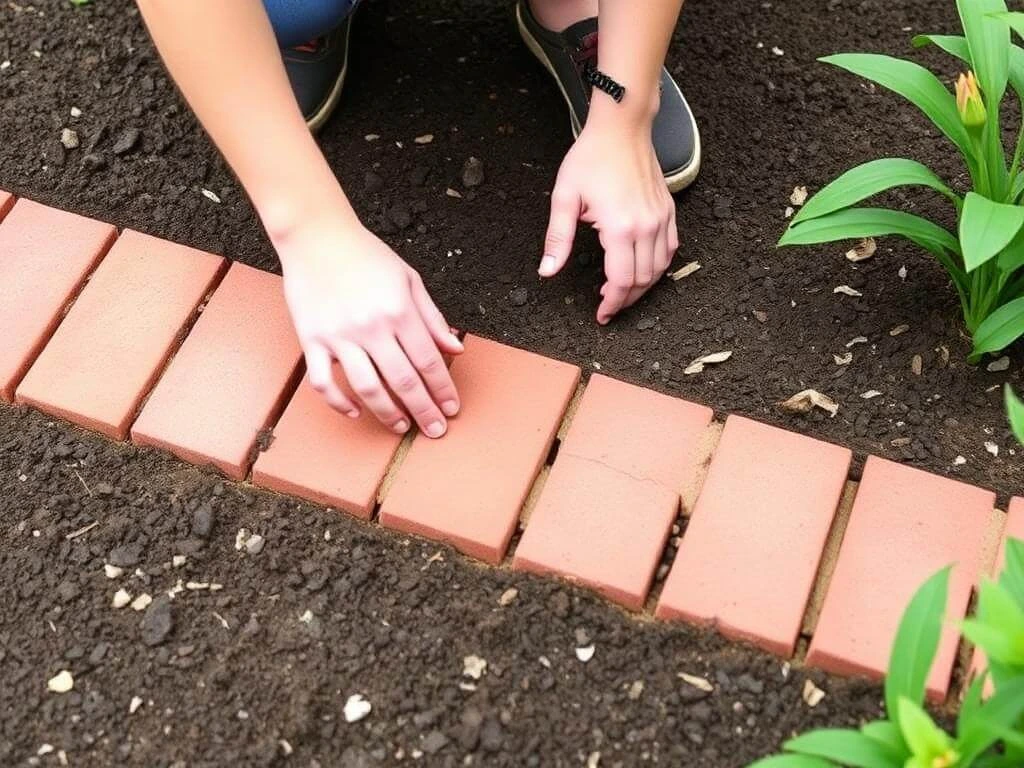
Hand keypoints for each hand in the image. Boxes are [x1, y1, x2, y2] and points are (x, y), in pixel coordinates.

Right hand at [275, 218, 462, 437]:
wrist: (316, 236)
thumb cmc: (366, 255)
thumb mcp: (409, 279)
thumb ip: (432, 317)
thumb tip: (455, 349)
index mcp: (399, 311)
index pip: (428, 361)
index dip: (443, 389)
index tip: (452, 408)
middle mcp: (371, 327)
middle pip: (404, 381)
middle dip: (424, 410)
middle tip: (435, 430)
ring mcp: (339, 336)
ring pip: (367, 388)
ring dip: (388, 413)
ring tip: (402, 426)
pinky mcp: (312, 340)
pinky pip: (323, 381)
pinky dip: (339, 401)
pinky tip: (356, 410)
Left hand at [539, 118, 677, 323]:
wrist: (621, 127)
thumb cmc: (591, 158)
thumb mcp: (564, 198)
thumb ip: (557, 238)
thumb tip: (547, 270)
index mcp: (620, 228)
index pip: (620, 282)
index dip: (612, 304)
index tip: (602, 315)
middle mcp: (646, 227)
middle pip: (641, 281)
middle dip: (625, 300)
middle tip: (608, 305)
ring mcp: (661, 219)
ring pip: (659, 269)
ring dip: (642, 286)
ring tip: (621, 291)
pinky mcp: (668, 211)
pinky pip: (670, 250)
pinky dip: (657, 267)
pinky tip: (641, 268)